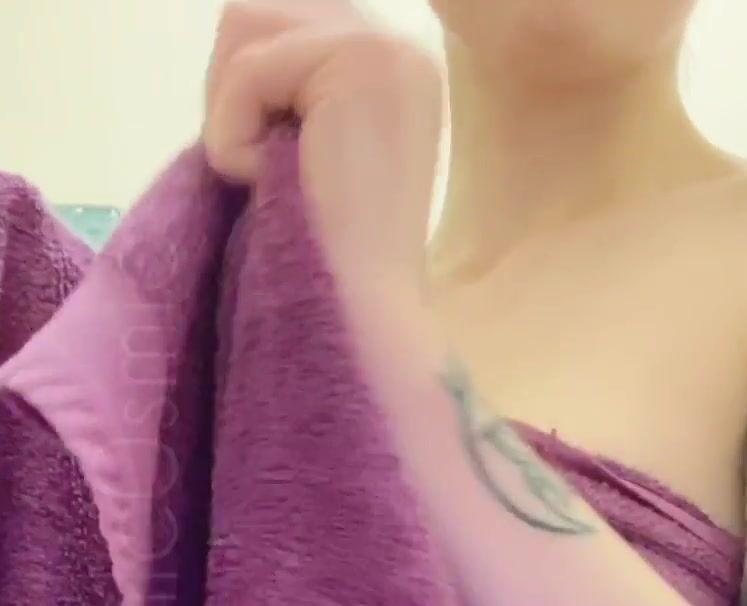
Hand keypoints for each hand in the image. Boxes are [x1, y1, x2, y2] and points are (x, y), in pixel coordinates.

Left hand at [202, 1, 444, 297]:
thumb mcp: (304, 153)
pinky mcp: (363, 62)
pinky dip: (234, 134)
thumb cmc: (320, 262)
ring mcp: (390, 50)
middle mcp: (404, 48)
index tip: (263, 168)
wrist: (355, 320)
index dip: (244, 92)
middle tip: (256, 172)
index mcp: (394, 71)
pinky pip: (248, 69)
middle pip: (257, 11)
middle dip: (231, 91)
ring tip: (267, 177)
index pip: (282, 25)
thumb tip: (234, 39)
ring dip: (230, 112)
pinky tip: (270, 184)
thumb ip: (287, 91)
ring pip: (246, 23)